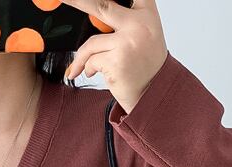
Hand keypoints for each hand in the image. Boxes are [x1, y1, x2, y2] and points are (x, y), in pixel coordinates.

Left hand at [61, 0, 167, 114]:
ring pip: (92, 42)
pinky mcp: (116, 61)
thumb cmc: (144, 64)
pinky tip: (94, 73)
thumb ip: (124, 20)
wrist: (154, 92)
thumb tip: (92, 12)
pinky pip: (91, 60)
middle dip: (77, 2)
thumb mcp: (142, 34)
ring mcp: (127, 42)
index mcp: (146, 13)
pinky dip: (87, 68)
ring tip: (80, 66)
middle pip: (101, 6)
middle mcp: (139, 23)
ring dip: (82, 57)